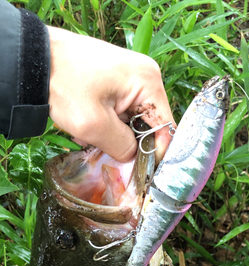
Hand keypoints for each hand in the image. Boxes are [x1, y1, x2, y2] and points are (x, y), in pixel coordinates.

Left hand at [47, 27, 175, 163]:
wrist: (33, 61)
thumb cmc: (65, 87)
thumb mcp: (94, 125)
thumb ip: (122, 147)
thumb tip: (134, 158)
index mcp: (148, 83)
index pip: (165, 128)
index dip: (155, 154)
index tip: (139, 172)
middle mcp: (146, 77)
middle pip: (149, 125)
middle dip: (127, 143)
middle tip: (103, 150)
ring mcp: (130, 78)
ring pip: (132, 121)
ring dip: (112, 135)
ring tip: (88, 136)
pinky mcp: (116, 82)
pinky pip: (119, 112)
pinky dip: (105, 124)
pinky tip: (86, 126)